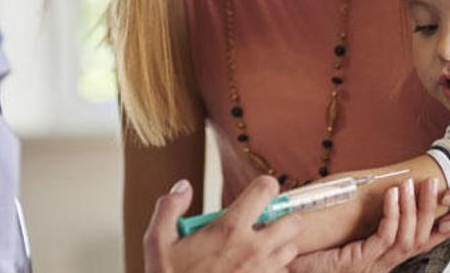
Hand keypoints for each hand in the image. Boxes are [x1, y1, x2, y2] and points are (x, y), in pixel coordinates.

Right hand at [143, 176, 300, 272]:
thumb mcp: (157, 243)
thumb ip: (169, 207)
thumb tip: (184, 187)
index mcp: (230, 229)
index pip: (265, 189)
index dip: (265, 187)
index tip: (259, 193)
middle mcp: (253, 248)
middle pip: (292, 221)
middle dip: (281, 220)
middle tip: (263, 226)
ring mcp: (263, 271)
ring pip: (290, 250)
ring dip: (279, 247)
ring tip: (257, 252)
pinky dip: (274, 272)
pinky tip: (254, 272)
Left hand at [289, 178, 449, 272]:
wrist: (295, 270)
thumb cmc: (316, 257)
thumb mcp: (346, 239)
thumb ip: (363, 224)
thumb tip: (376, 193)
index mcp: (384, 259)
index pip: (419, 243)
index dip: (438, 226)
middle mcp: (384, 264)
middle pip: (420, 238)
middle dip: (430, 209)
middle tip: (433, 183)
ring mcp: (374, 265)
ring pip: (408, 237)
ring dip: (412, 208)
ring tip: (410, 184)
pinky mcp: (361, 262)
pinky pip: (385, 236)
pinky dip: (392, 214)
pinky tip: (392, 195)